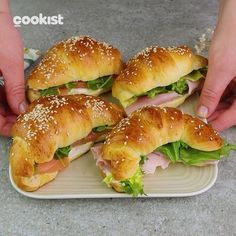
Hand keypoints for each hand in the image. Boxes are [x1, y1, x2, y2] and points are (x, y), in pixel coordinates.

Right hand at [0, 12, 25, 135]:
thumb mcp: (10, 64)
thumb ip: (15, 88)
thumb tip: (20, 108)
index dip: (4, 125)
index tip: (18, 128)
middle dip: (7, 117)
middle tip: (23, 118)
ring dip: (5, 108)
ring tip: (22, 108)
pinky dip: (2, 96)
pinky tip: (14, 97)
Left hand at [197, 0, 235, 130]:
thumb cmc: (234, 39)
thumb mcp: (221, 69)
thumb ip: (212, 93)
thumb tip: (204, 112)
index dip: (222, 122)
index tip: (208, 127)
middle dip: (218, 112)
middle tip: (203, 115)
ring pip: (233, 97)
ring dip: (217, 102)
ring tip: (203, 105)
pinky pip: (231, 86)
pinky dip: (219, 90)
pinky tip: (208, 92)